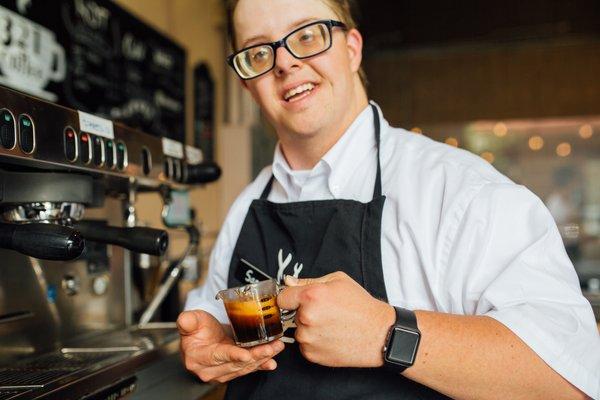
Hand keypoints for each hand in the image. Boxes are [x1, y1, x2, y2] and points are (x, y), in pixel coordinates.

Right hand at [177, 310, 284, 382]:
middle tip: (271, 347)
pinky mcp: (233, 370)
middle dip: (256, 355)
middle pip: (236, 363)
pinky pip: (249, 368)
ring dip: (262, 358)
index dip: (233, 355)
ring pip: (245, 366)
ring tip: (276, 347)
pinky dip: (262, 365)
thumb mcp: (191, 320)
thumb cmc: (197, 329)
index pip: (218, 356)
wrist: (201, 337)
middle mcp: (210, 370)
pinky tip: (271, 363)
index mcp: (198, 357)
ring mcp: (222, 372)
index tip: (247, 354)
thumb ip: (187, 321)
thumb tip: (185, 320)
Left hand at [277, 271, 394, 367]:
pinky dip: (315, 342)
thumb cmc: (361, 306)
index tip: (295, 300)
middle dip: (304, 313)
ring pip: (299, 331)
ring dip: (310, 328)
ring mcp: (308, 338)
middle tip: (326, 312)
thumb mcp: (338, 281)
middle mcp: (306, 318)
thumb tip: (288, 282)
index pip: (281, 298)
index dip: (289, 298)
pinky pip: (305, 345)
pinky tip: (332, 337)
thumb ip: (308, 281)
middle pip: (292, 315)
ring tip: (332, 325)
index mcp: (310, 296)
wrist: (379, 334)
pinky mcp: (312, 355)